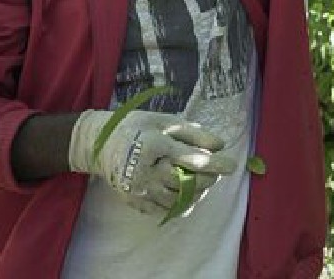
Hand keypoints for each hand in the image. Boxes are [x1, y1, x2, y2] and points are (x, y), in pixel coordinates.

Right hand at [68, 109, 236, 215]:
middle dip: (208, 179)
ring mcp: (139, 189)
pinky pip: (166, 211)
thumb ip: (193, 133)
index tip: (232, 165)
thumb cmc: (137, 127)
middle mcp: (145, 170)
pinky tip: (186, 192)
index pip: (191, 159)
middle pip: (187, 182)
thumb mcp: (164, 121)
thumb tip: (220, 145)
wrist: (101, 145)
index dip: (215, 163)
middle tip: (215, 172)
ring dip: (197, 192)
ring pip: (178, 200)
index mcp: (153, 145)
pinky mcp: (136, 201)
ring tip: (201, 181)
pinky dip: (181, 204)